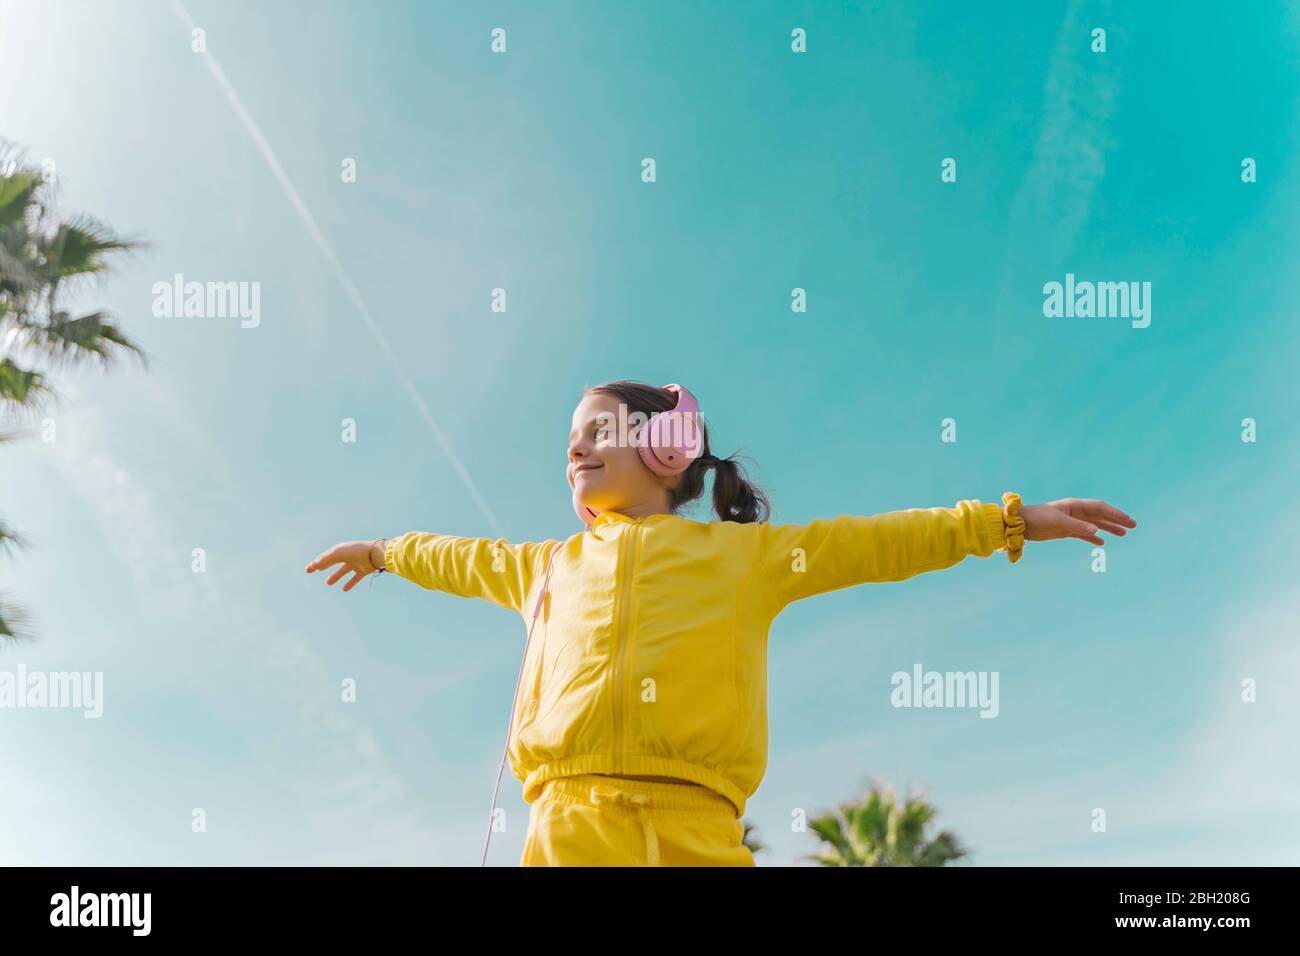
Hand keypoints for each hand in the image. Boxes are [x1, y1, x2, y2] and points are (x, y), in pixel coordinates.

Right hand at [305, 539, 385, 591]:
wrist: (375, 554)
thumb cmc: (356, 551)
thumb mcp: (338, 553)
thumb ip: (326, 559)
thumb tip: (314, 565)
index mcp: (341, 549)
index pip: (326, 556)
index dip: (316, 562)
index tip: (308, 570)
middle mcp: (348, 555)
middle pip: (332, 561)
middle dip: (322, 566)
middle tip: (312, 571)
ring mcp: (356, 562)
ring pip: (343, 570)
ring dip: (335, 576)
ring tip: (327, 583)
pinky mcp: (364, 570)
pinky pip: (355, 578)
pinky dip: (350, 583)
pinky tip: (344, 589)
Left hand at [1021, 499, 1135, 546]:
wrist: (1019, 525)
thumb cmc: (1037, 519)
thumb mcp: (1058, 523)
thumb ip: (1077, 527)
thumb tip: (1097, 530)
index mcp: (1074, 505)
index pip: (1100, 508)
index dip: (1115, 514)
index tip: (1129, 521)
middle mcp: (1074, 511)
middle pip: (1100, 515)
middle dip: (1117, 519)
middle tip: (1133, 526)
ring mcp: (1070, 520)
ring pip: (1094, 524)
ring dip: (1108, 528)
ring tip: (1123, 534)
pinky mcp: (1064, 530)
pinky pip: (1083, 533)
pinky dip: (1093, 536)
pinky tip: (1102, 542)